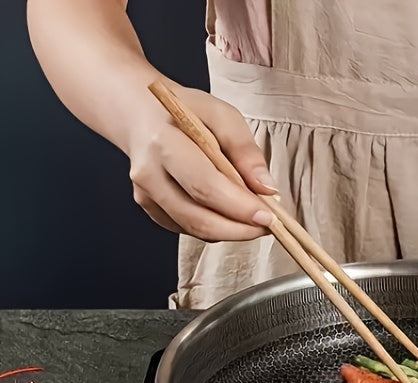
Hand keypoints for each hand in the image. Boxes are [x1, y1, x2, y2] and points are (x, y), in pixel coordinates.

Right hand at [127, 85, 277, 240]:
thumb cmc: (187, 112)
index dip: (239, 208)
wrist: (144, 114)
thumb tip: (267, 188)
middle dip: (240, 229)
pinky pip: (189, 229)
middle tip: (269, 225)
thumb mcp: (223, 115)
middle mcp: (149, 174)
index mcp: (164, 143)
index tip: (269, 217)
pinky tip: (231, 215)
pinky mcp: (152, 210)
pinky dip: (216, 228)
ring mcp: (146, 196)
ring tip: (256, 220)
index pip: (205, 186)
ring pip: (195, 229)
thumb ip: (246, 150)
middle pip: (198, 218)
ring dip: (231, 232)